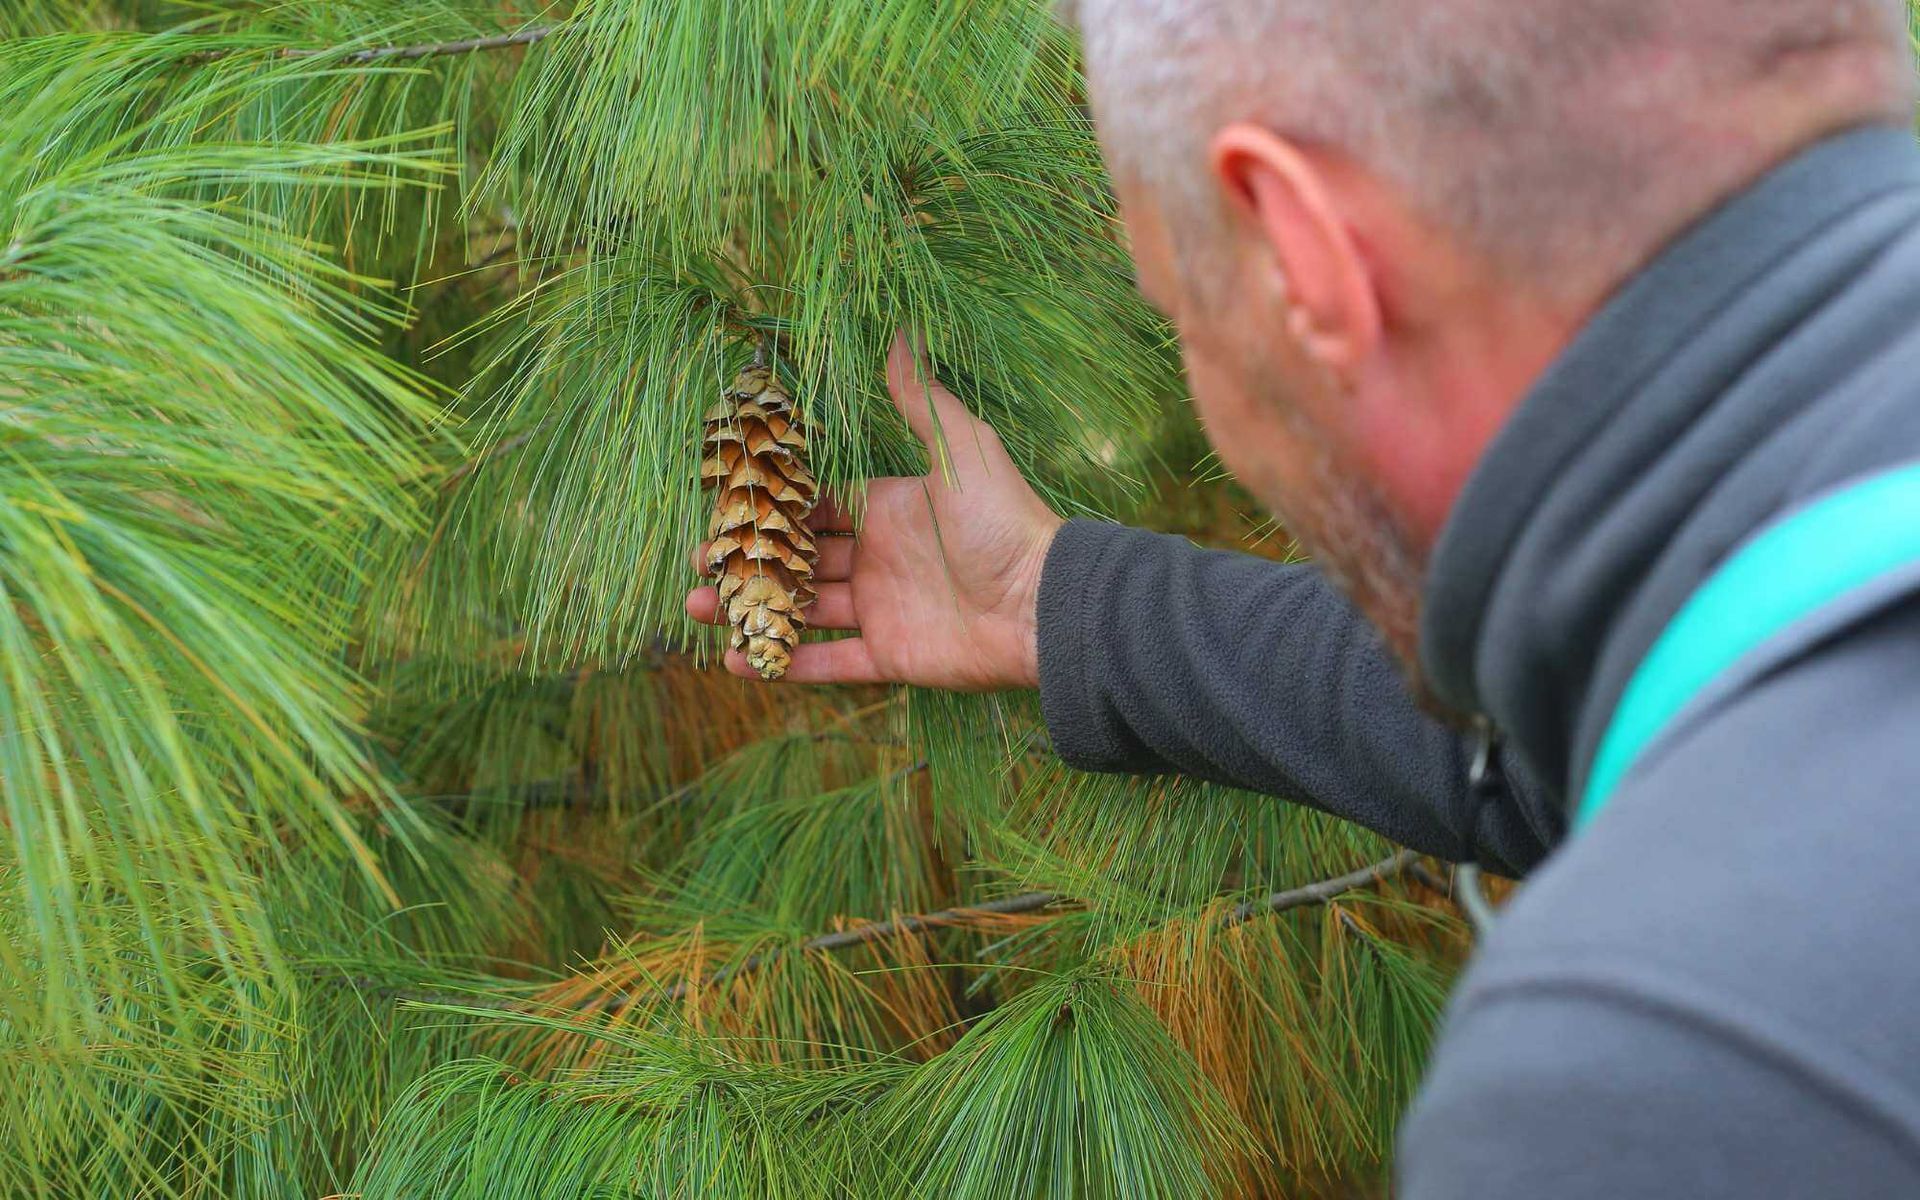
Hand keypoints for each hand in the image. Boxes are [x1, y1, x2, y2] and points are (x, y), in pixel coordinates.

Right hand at [686, 333, 1062, 688]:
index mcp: (888, 508)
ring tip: (697, 608)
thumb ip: (921, 400)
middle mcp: (878, 558)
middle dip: (746, 559)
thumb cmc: (1005, 522)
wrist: (1042, 604)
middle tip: (698, 562)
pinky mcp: (889, 657)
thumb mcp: (961, 450)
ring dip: (749, 609)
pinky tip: (734, 660)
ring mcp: (881, 609)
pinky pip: (825, 663)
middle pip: (797, 558)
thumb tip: (903, 331)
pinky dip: (781, 665)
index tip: (721, 505)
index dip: (770, 506)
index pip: (815, 504)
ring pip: (800, 611)